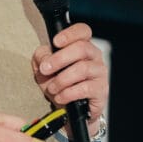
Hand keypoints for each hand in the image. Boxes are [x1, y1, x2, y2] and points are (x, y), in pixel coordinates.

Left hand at [32, 22, 108, 137]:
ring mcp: (99, 73)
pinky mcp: (101, 90)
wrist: (68, 110)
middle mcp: (94, 57)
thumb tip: (45, 58)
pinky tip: (60, 96)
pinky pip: (85, 88)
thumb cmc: (59, 85)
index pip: (83, 31)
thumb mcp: (44, 69)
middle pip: (82, 48)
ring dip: (62, 79)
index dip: (70, 34)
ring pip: (82, 68)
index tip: (55, 42)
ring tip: (52, 88)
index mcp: (82, 47)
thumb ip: (41, 58)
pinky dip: (68, 93)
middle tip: (45, 69)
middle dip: (59, 59)